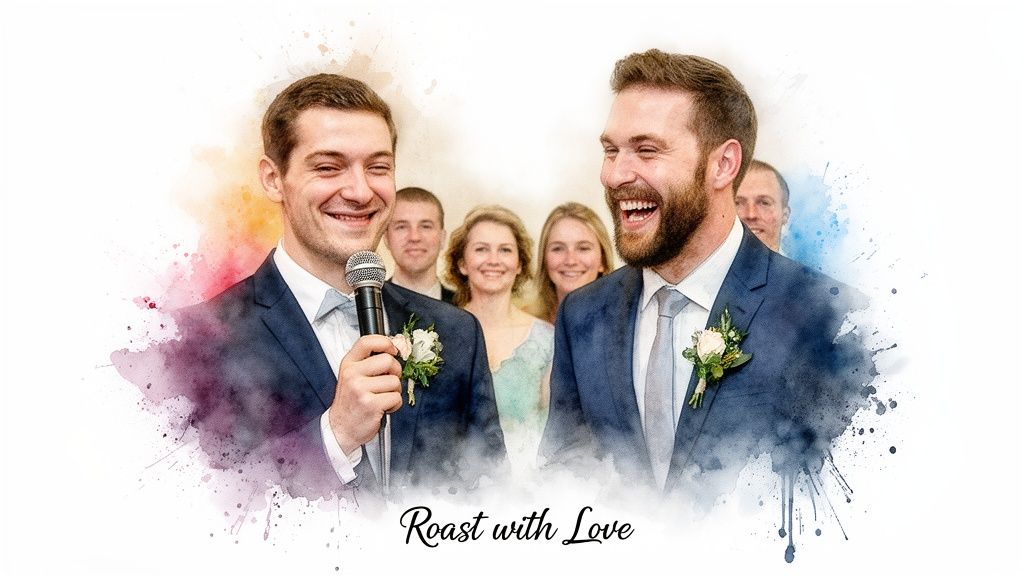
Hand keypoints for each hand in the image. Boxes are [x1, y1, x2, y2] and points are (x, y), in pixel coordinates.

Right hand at [328, 334, 402, 454]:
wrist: (341, 428)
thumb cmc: (351, 402)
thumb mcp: (352, 376)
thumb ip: (369, 362)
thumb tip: (394, 349)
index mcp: (348, 364)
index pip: (367, 341)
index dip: (385, 342)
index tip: (392, 350)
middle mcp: (352, 374)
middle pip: (388, 360)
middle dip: (395, 371)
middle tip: (388, 381)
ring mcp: (361, 389)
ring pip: (395, 381)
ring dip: (394, 391)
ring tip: (382, 397)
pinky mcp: (371, 404)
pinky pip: (396, 398)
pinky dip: (394, 405)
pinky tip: (383, 407)